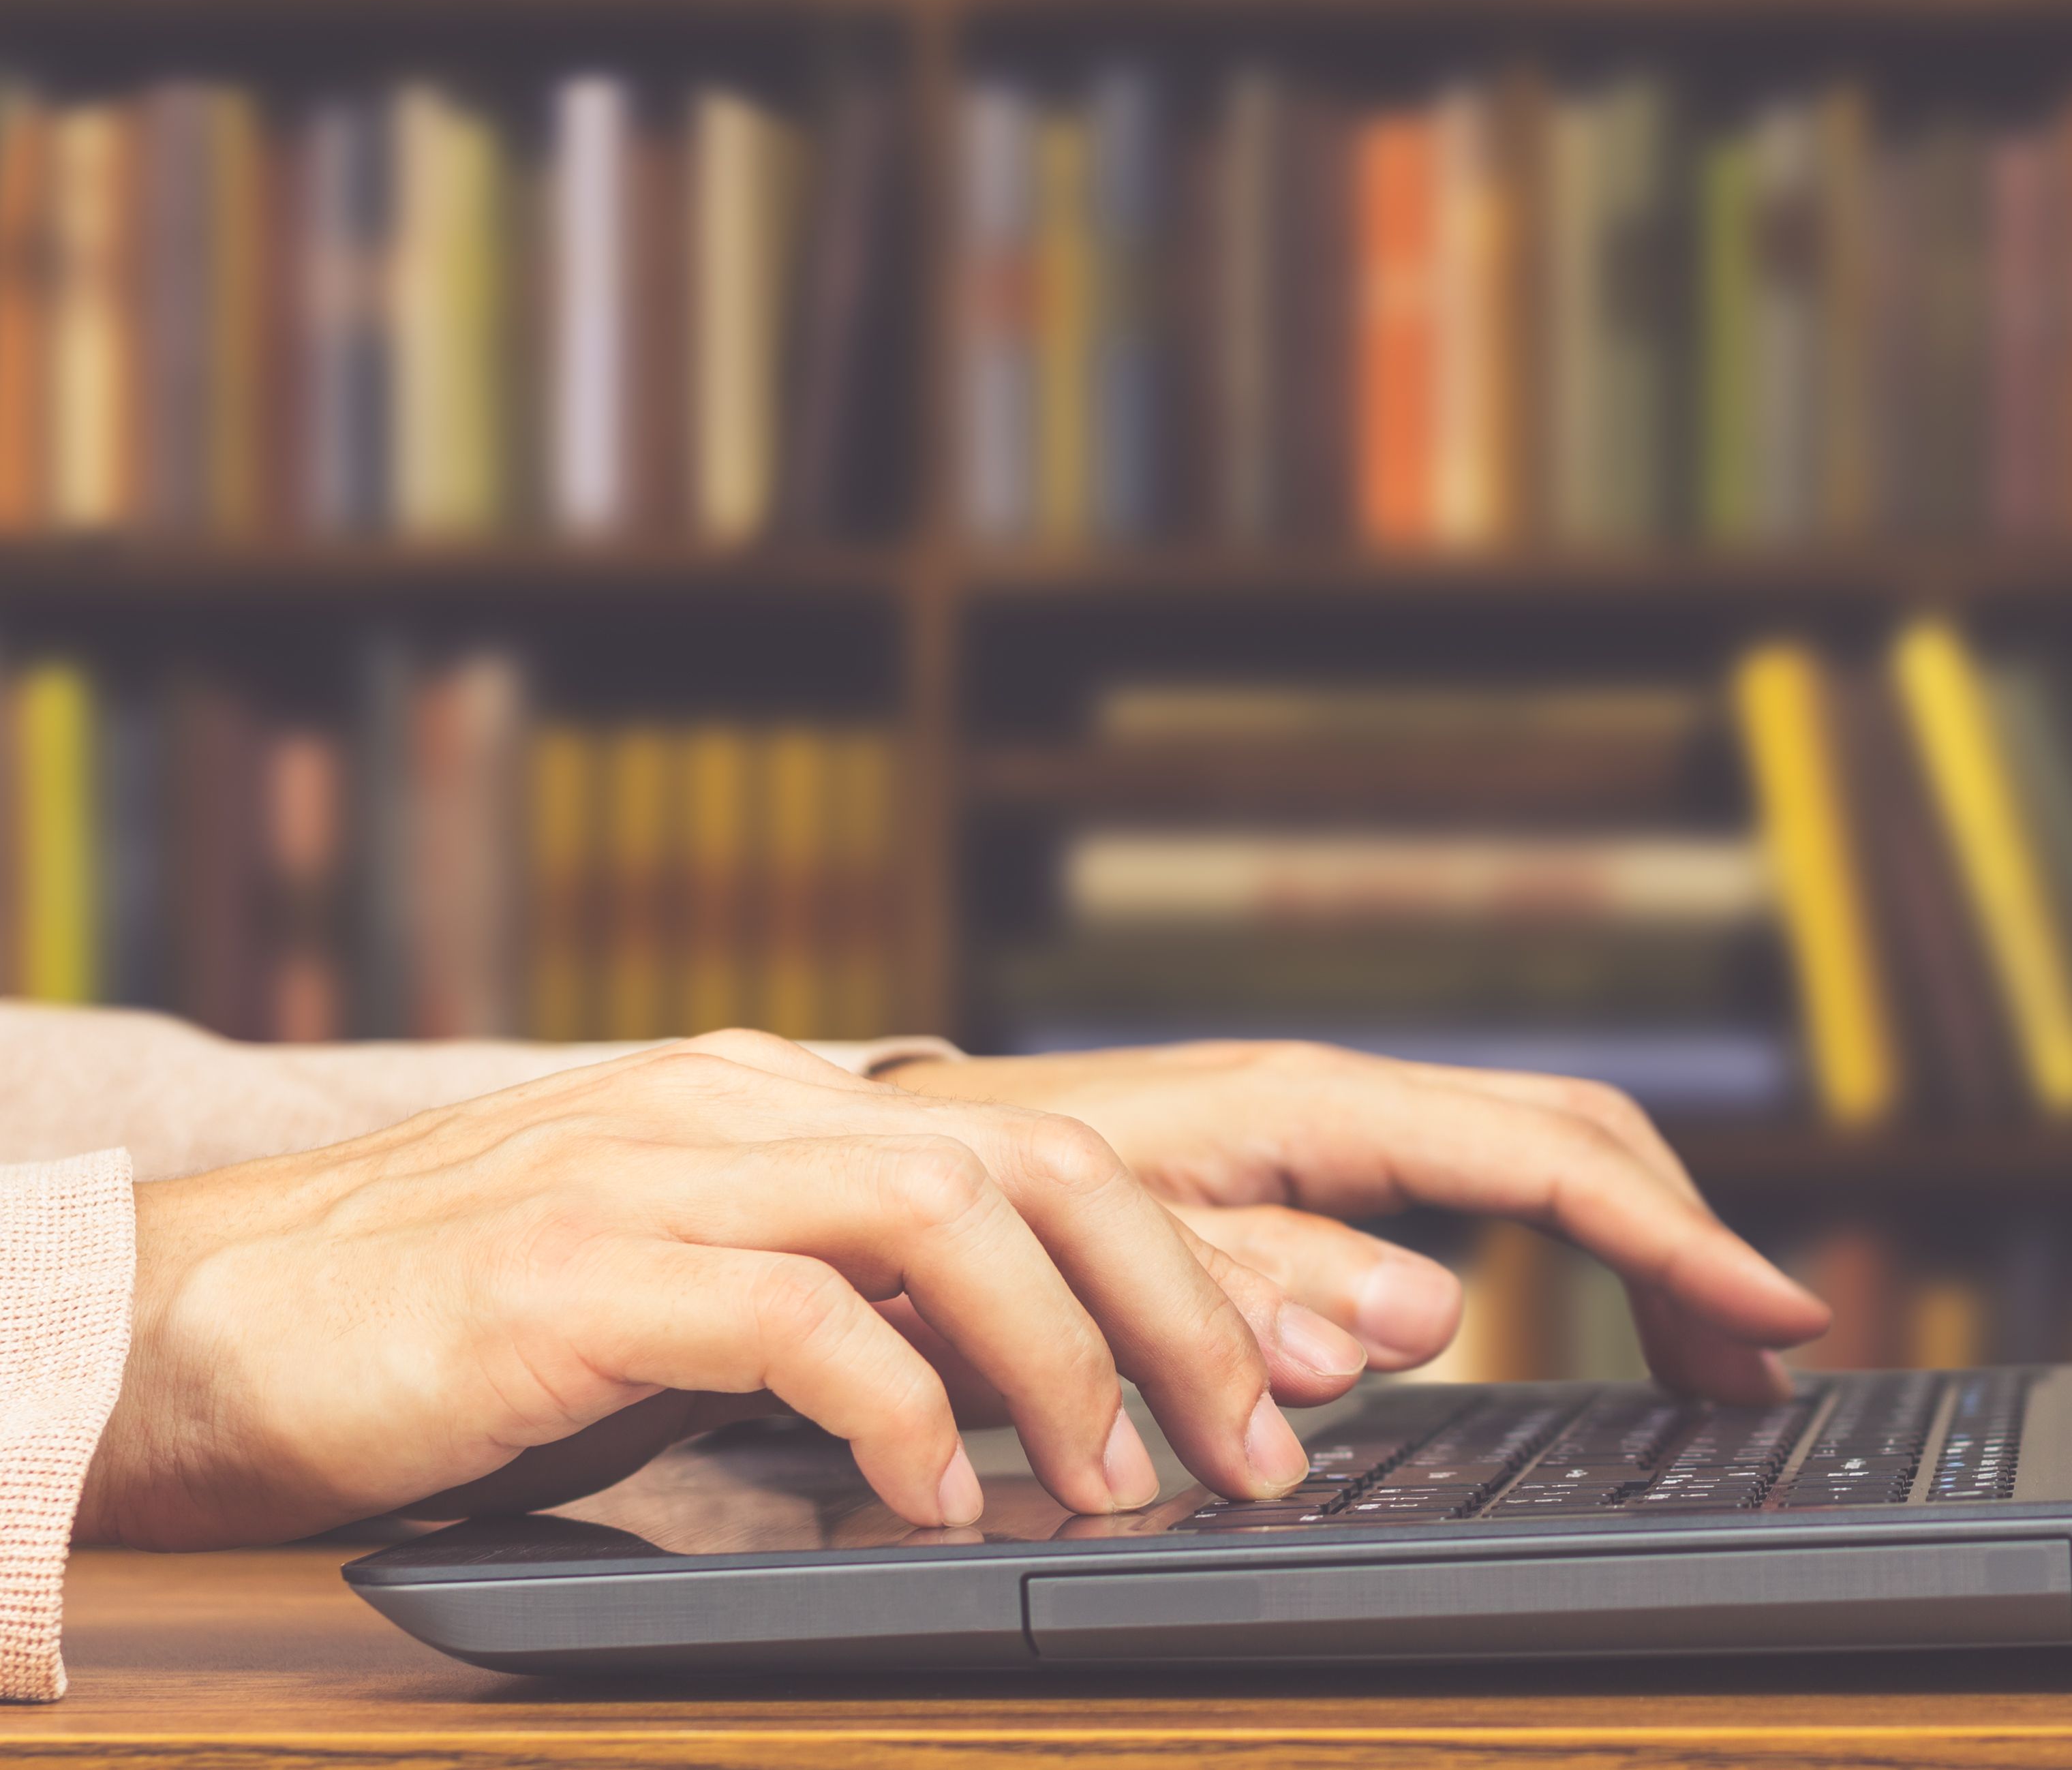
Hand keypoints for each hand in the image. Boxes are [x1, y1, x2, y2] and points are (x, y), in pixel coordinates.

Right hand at [78, 1032, 1373, 1550]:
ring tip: (1116, 1484)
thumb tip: (1030, 1401)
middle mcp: (748, 1112)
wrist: (213, 1319)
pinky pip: (786, 1320)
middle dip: (1184, 1307)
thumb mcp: (703, 1301)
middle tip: (1257, 1452)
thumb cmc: (469, 1329)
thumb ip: (855, 1317)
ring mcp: (659, 1177)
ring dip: (1062, 1356)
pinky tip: (929, 1506)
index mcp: (792, 1111)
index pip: (1053, 1158)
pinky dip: (889, 1411)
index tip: (1313, 1375)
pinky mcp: (569, 1276)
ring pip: (942, 1215)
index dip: (1202, 1264)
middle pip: (1041, 1165)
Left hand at [882, 1043, 1829, 1400]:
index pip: (1548, 1162)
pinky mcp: (1318, 1167)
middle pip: (1577, 1137)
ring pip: (1544, 1156)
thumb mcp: (1099, 1260)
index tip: (1774, 1318)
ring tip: (1710, 1364)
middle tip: (1766, 1368)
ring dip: (1645, 1249)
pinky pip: (1485, 1189)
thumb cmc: (971, 1209)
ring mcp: (1335, 1127)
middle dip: (1689, 1244)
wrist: (880, 1160)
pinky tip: (1591, 1321)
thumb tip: (1430, 1318)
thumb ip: (1254, 1289)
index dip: (1676, 1241)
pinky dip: (1571, 1248)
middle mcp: (1340, 1099)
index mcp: (1310, 1108)